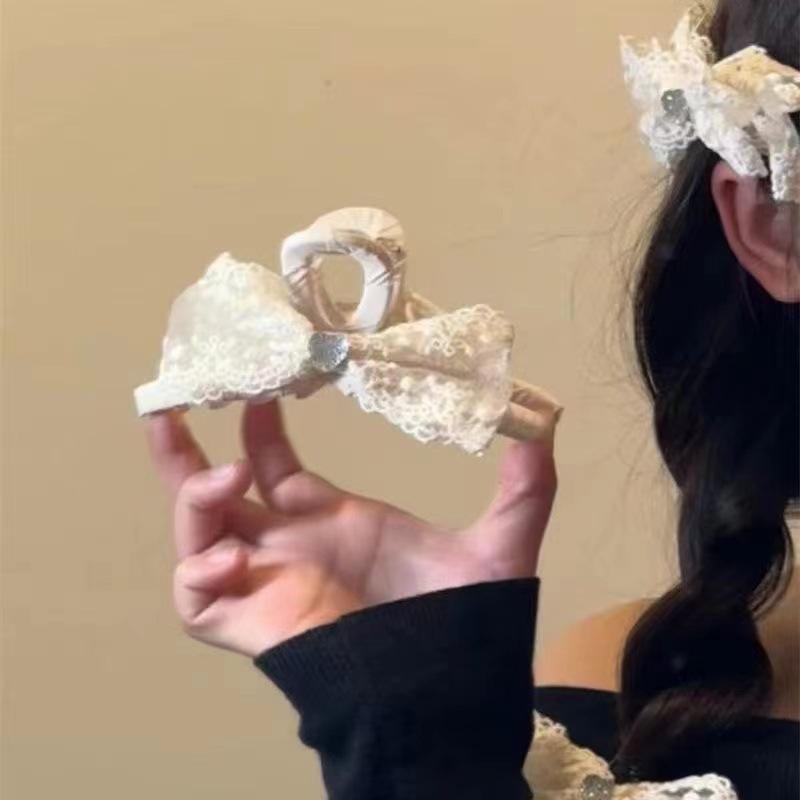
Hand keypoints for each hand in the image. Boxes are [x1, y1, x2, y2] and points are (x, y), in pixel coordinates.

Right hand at [146, 401, 556, 657]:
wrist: (442, 698)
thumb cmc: (459, 624)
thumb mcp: (497, 547)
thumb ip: (523, 490)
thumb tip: (548, 426)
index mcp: (332, 521)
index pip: (277, 467)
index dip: (263, 427)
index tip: (268, 384)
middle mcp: (289, 545)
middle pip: (213, 495)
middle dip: (184, 454)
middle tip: (167, 407)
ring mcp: (266, 583)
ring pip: (194, 536)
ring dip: (193, 500)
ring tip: (228, 478)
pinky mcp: (252, 624)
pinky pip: (195, 600)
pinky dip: (199, 572)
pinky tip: (238, 555)